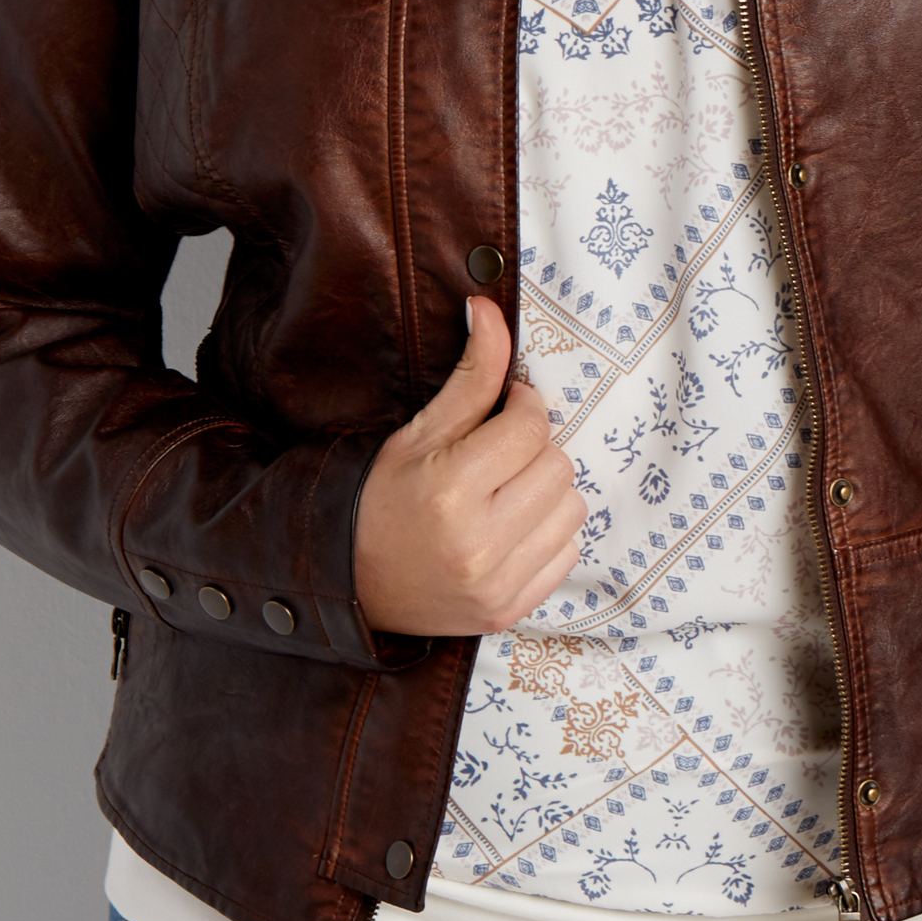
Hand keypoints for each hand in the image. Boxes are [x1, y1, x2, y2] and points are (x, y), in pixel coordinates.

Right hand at [352, 296, 584, 635]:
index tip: (505, 410)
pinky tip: (509, 530)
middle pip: (558, 466)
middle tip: (500, 456)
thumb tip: (489, 309)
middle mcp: (478, 543)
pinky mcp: (509, 611)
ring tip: (505, 492)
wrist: (350, 584)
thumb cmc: (382, 498)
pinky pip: (567, 553)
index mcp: (451, 489)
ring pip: (571, 508)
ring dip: (547, 492)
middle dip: (535, 451)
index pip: (530, 427)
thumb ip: (470, 374)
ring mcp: (496, 584)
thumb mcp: (419, 432)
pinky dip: (548, 534)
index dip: (523, 407)